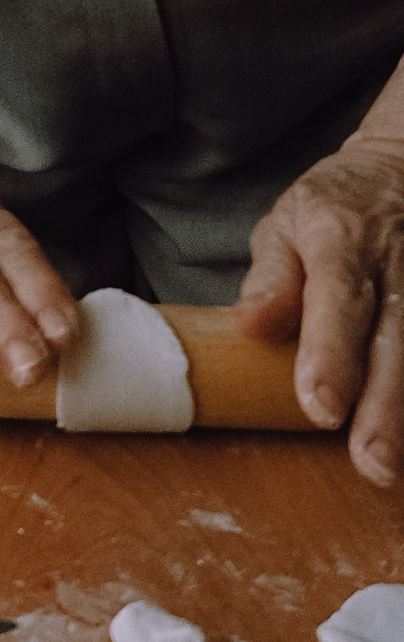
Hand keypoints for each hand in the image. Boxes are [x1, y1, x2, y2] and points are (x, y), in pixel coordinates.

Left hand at [238, 130, 403, 483]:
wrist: (396, 172)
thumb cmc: (330, 210)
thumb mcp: (287, 224)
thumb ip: (272, 277)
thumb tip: (251, 325)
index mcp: (342, 241)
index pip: (338, 300)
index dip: (331, 355)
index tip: (319, 407)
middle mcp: (396, 266)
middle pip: (394, 342)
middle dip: (384, 407)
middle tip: (371, 462)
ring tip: (390, 468)